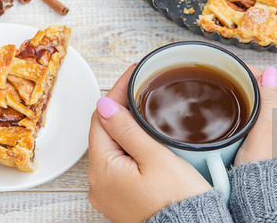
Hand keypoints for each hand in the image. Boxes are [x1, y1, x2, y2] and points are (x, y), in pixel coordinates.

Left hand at [88, 65, 211, 222]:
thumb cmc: (178, 201)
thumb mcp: (155, 157)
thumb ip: (128, 129)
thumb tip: (105, 105)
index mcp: (102, 170)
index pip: (101, 118)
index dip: (116, 93)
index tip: (133, 75)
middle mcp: (98, 184)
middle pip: (104, 133)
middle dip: (120, 109)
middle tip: (141, 88)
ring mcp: (108, 193)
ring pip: (112, 149)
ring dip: (125, 128)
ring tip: (144, 108)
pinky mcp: (120, 200)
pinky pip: (119, 166)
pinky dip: (129, 149)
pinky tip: (144, 139)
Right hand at [234, 66, 276, 165]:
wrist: (265, 199)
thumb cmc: (266, 170)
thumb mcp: (264, 131)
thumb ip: (268, 101)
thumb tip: (270, 73)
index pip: (274, 84)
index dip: (255, 74)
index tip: (237, 70)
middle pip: (270, 95)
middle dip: (252, 85)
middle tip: (231, 80)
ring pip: (266, 107)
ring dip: (251, 99)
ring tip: (233, 94)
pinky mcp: (274, 145)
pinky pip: (263, 120)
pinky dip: (252, 113)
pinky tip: (240, 116)